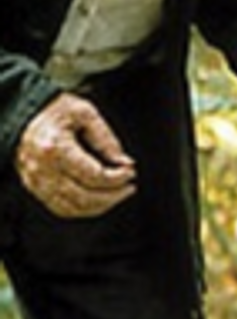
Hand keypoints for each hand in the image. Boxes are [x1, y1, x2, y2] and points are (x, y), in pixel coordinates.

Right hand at [15, 92, 136, 218]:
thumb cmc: (55, 109)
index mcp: (55, 148)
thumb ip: (106, 139)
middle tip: (129, 187)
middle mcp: (43, 169)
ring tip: (117, 194)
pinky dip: (82, 209)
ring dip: (100, 206)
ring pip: (72, 208)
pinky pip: (59, 208)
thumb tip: (124, 162)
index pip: (93, 176)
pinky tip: (97, 200)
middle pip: (83, 198)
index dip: (117, 177)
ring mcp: (35, 181)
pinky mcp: (33, 187)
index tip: (130, 170)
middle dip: (113, 196)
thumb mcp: (85, 113)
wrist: (25, 113)